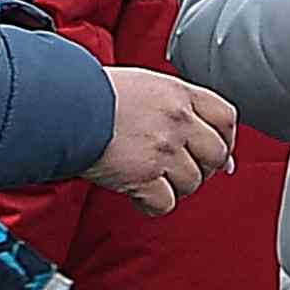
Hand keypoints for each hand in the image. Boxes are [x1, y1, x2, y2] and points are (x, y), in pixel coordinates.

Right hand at [92, 66, 240, 216]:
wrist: (64, 106)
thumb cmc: (94, 95)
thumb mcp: (144, 85)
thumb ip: (174, 106)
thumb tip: (203, 141)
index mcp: (179, 93)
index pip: (226, 118)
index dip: (226, 140)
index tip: (217, 154)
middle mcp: (177, 120)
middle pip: (216, 155)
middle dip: (203, 169)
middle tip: (180, 171)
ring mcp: (162, 149)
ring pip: (192, 183)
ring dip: (174, 188)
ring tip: (151, 181)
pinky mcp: (143, 176)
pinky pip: (165, 203)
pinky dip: (152, 205)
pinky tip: (137, 194)